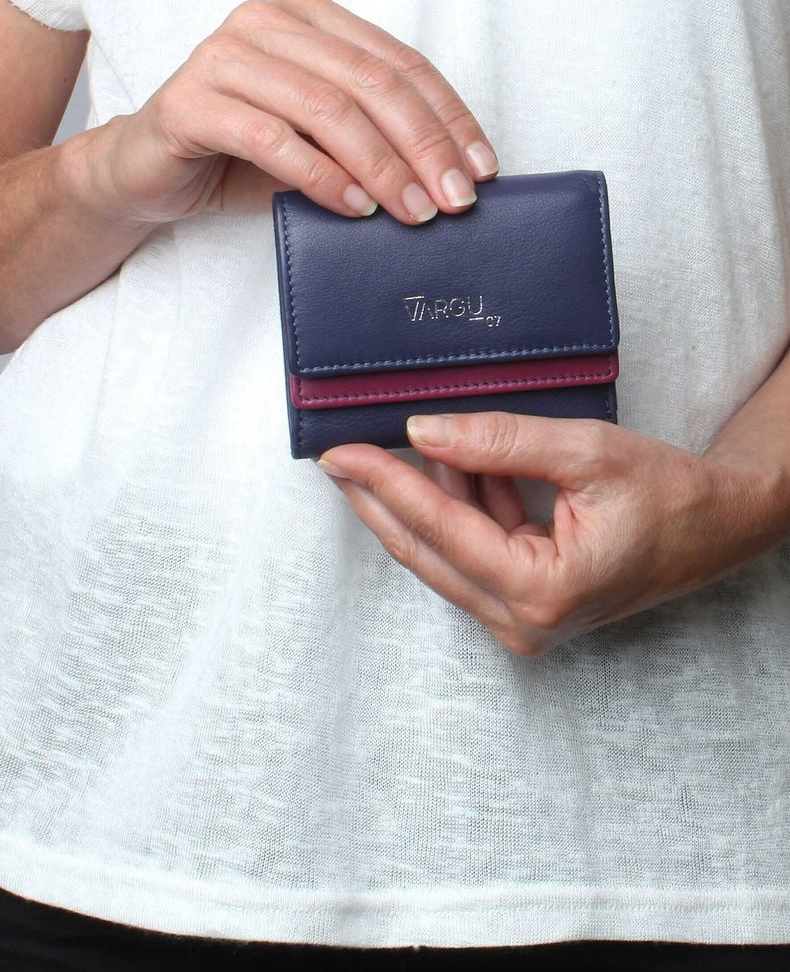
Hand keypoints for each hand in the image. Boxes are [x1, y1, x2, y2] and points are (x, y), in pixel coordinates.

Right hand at [78, 0, 497, 226]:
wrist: (145, 174)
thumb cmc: (241, 158)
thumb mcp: (319, 144)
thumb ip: (371, 140)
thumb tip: (449, 178)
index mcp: (307, 17)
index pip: (397, 62)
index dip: (447, 115)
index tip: (481, 168)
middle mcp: (265, 21)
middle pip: (369, 81)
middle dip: (424, 145)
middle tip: (455, 201)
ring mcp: (224, 55)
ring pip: (326, 108)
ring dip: (381, 166)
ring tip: (414, 212)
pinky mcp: (190, 101)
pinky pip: (273, 138)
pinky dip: (322, 177)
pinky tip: (356, 209)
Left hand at [317, 413, 781, 654]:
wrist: (716, 527)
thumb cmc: (669, 495)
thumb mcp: (587, 453)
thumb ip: (502, 442)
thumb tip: (425, 431)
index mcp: (542, 592)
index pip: (442, 530)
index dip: (387, 485)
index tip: (342, 453)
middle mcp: (524, 620)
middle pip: (427, 552)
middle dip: (380, 500)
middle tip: (336, 457)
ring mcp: (522, 619)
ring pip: (443, 552)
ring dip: (415, 500)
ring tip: (378, 451)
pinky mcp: (524, 603)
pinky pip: (471, 550)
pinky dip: (455, 506)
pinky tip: (442, 463)